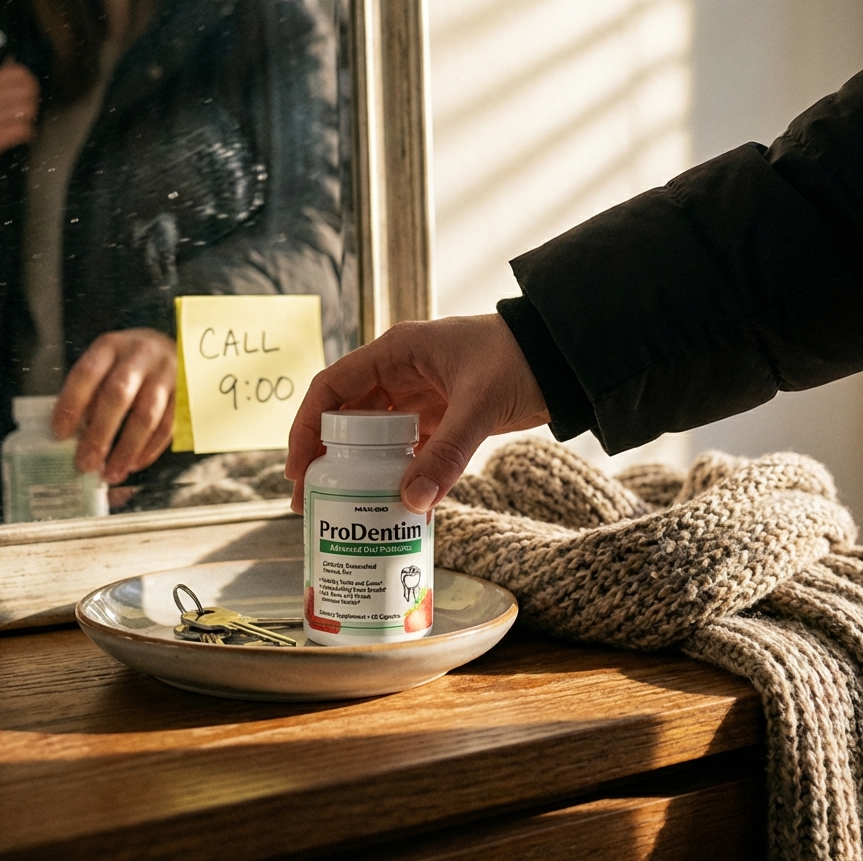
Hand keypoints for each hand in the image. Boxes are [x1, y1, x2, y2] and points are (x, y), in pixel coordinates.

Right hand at [0, 61, 38, 174]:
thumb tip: (15, 58)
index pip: (20, 74)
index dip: (31, 85)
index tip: (28, 94)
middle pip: (29, 93)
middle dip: (32, 104)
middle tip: (23, 113)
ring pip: (28, 112)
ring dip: (28, 120)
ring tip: (17, 124)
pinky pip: (24, 131)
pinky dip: (26, 135)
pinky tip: (16, 135)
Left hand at [53, 329, 176, 484]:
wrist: (174, 346)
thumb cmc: (128, 362)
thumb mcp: (105, 363)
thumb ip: (90, 392)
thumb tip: (73, 437)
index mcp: (111, 346)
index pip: (87, 373)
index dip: (72, 404)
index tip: (60, 434)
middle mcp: (141, 356)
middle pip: (118, 395)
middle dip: (100, 434)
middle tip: (85, 463)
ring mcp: (167, 374)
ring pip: (147, 416)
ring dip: (127, 449)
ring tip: (111, 472)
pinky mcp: (186, 393)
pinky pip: (168, 426)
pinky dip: (150, 449)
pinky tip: (134, 464)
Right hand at [285, 313, 549, 513]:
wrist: (564, 357)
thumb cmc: (520, 358)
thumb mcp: (479, 404)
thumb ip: (448, 453)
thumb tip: (411, 503)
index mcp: (395, 353)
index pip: (331, 388)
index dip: (307, 427)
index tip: (298, 470)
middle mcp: (399, 372)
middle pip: (345, 417)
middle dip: (325, 458)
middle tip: (313, 502)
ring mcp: (419, 396)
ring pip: (373, 436)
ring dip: (359, 469)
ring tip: (343, 508)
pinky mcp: (440, 416)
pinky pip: (407, 449)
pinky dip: (397, 474)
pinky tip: (393, 504)